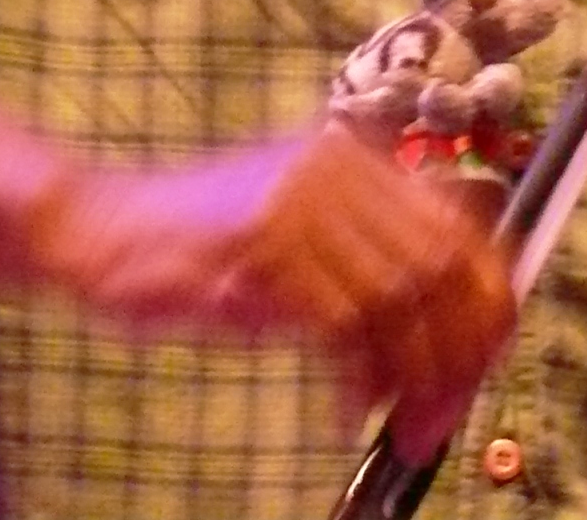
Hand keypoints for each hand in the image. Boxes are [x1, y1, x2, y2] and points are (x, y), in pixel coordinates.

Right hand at [27, 123, 514, 463]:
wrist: (100, 227)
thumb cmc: (201, 243)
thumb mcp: (298, 227)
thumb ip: (368, 250)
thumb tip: (453, 324)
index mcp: (355, 159)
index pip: (460, 228)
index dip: (487, 301)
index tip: (485, 362)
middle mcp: (337, 170)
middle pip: (440, 264)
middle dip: (458, 352)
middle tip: (445, 416)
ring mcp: (298, 205)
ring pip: (399, 298)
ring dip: (413, 378)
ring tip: (402, 427)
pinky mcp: (261, 250)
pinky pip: (341, 328)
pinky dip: (355, 383)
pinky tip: (345, 414)